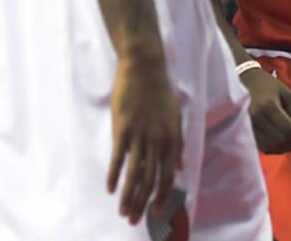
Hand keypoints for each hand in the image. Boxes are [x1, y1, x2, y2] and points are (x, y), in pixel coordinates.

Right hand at [106, 54, 182, 225]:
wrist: (144, 69)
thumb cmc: (160, 92)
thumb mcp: (175, 117)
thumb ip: (178, 143)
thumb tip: (180, 166)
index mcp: (172, 138)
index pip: (168, 175)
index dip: (162, 195)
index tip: (155, 211)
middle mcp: (158, 140)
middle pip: (151, 179)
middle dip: (143, 203)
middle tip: (135, 220)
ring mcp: (140, 135)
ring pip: (135, 174)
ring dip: (128, 196)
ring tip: (123, 212)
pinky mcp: (123, 129)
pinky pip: (118, 158)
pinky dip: (114, 175)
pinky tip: (110, 189)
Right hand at [242, 67, 290, 154]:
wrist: (244, 80)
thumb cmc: (268, 85)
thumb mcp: (287, 93)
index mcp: (269, 106)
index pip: (288, 130)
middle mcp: (257, 118)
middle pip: (280, 140)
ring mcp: (248, 126)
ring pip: (270, 146)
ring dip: (285, 149)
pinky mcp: (244, 131)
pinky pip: (261, 146)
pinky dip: (274, 148)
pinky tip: (283, 144)